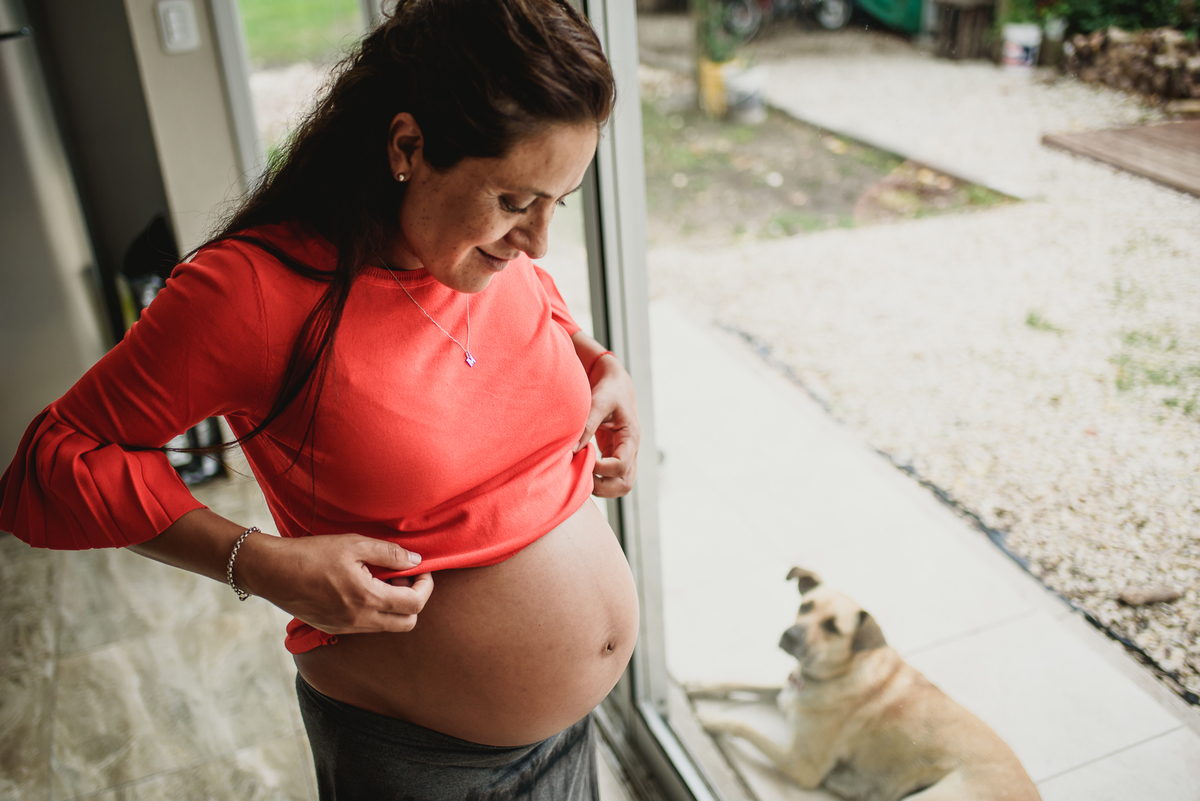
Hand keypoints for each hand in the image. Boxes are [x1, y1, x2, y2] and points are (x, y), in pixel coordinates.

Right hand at [241, 532, 432, 634]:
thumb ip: (390, 553)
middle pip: (407, 623)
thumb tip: (416, 560)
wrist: (272, 572)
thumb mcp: (354, 544)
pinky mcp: (334, 628)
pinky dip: (376, 610)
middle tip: (402, 576)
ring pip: (387, 626)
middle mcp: (360, 620)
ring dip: (394, 606)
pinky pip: (368, 626)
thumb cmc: (312, 554)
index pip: (415, 604)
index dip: (425, 586)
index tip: (420, 570)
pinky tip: (363, 588)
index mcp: (367, 599)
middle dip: (413, 600)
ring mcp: (346, 628)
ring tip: (381, 579)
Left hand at [575, 352, 639, 497]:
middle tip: (580, 475)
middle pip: (625, 484)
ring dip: (600, 487)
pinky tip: (581, 469)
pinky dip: (597, 480)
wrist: (614, 383)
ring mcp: (624, 455)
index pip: (621, 466)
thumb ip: (588, 425)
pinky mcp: (614, 455)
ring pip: (619, 486)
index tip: (582, 456)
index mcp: (631, 437)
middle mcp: (631, 450)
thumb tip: (573, 450)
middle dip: (602, 486)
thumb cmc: (608, 389)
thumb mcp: (599, 402)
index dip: (600, 468)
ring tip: (580, 474)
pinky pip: (610, 478)